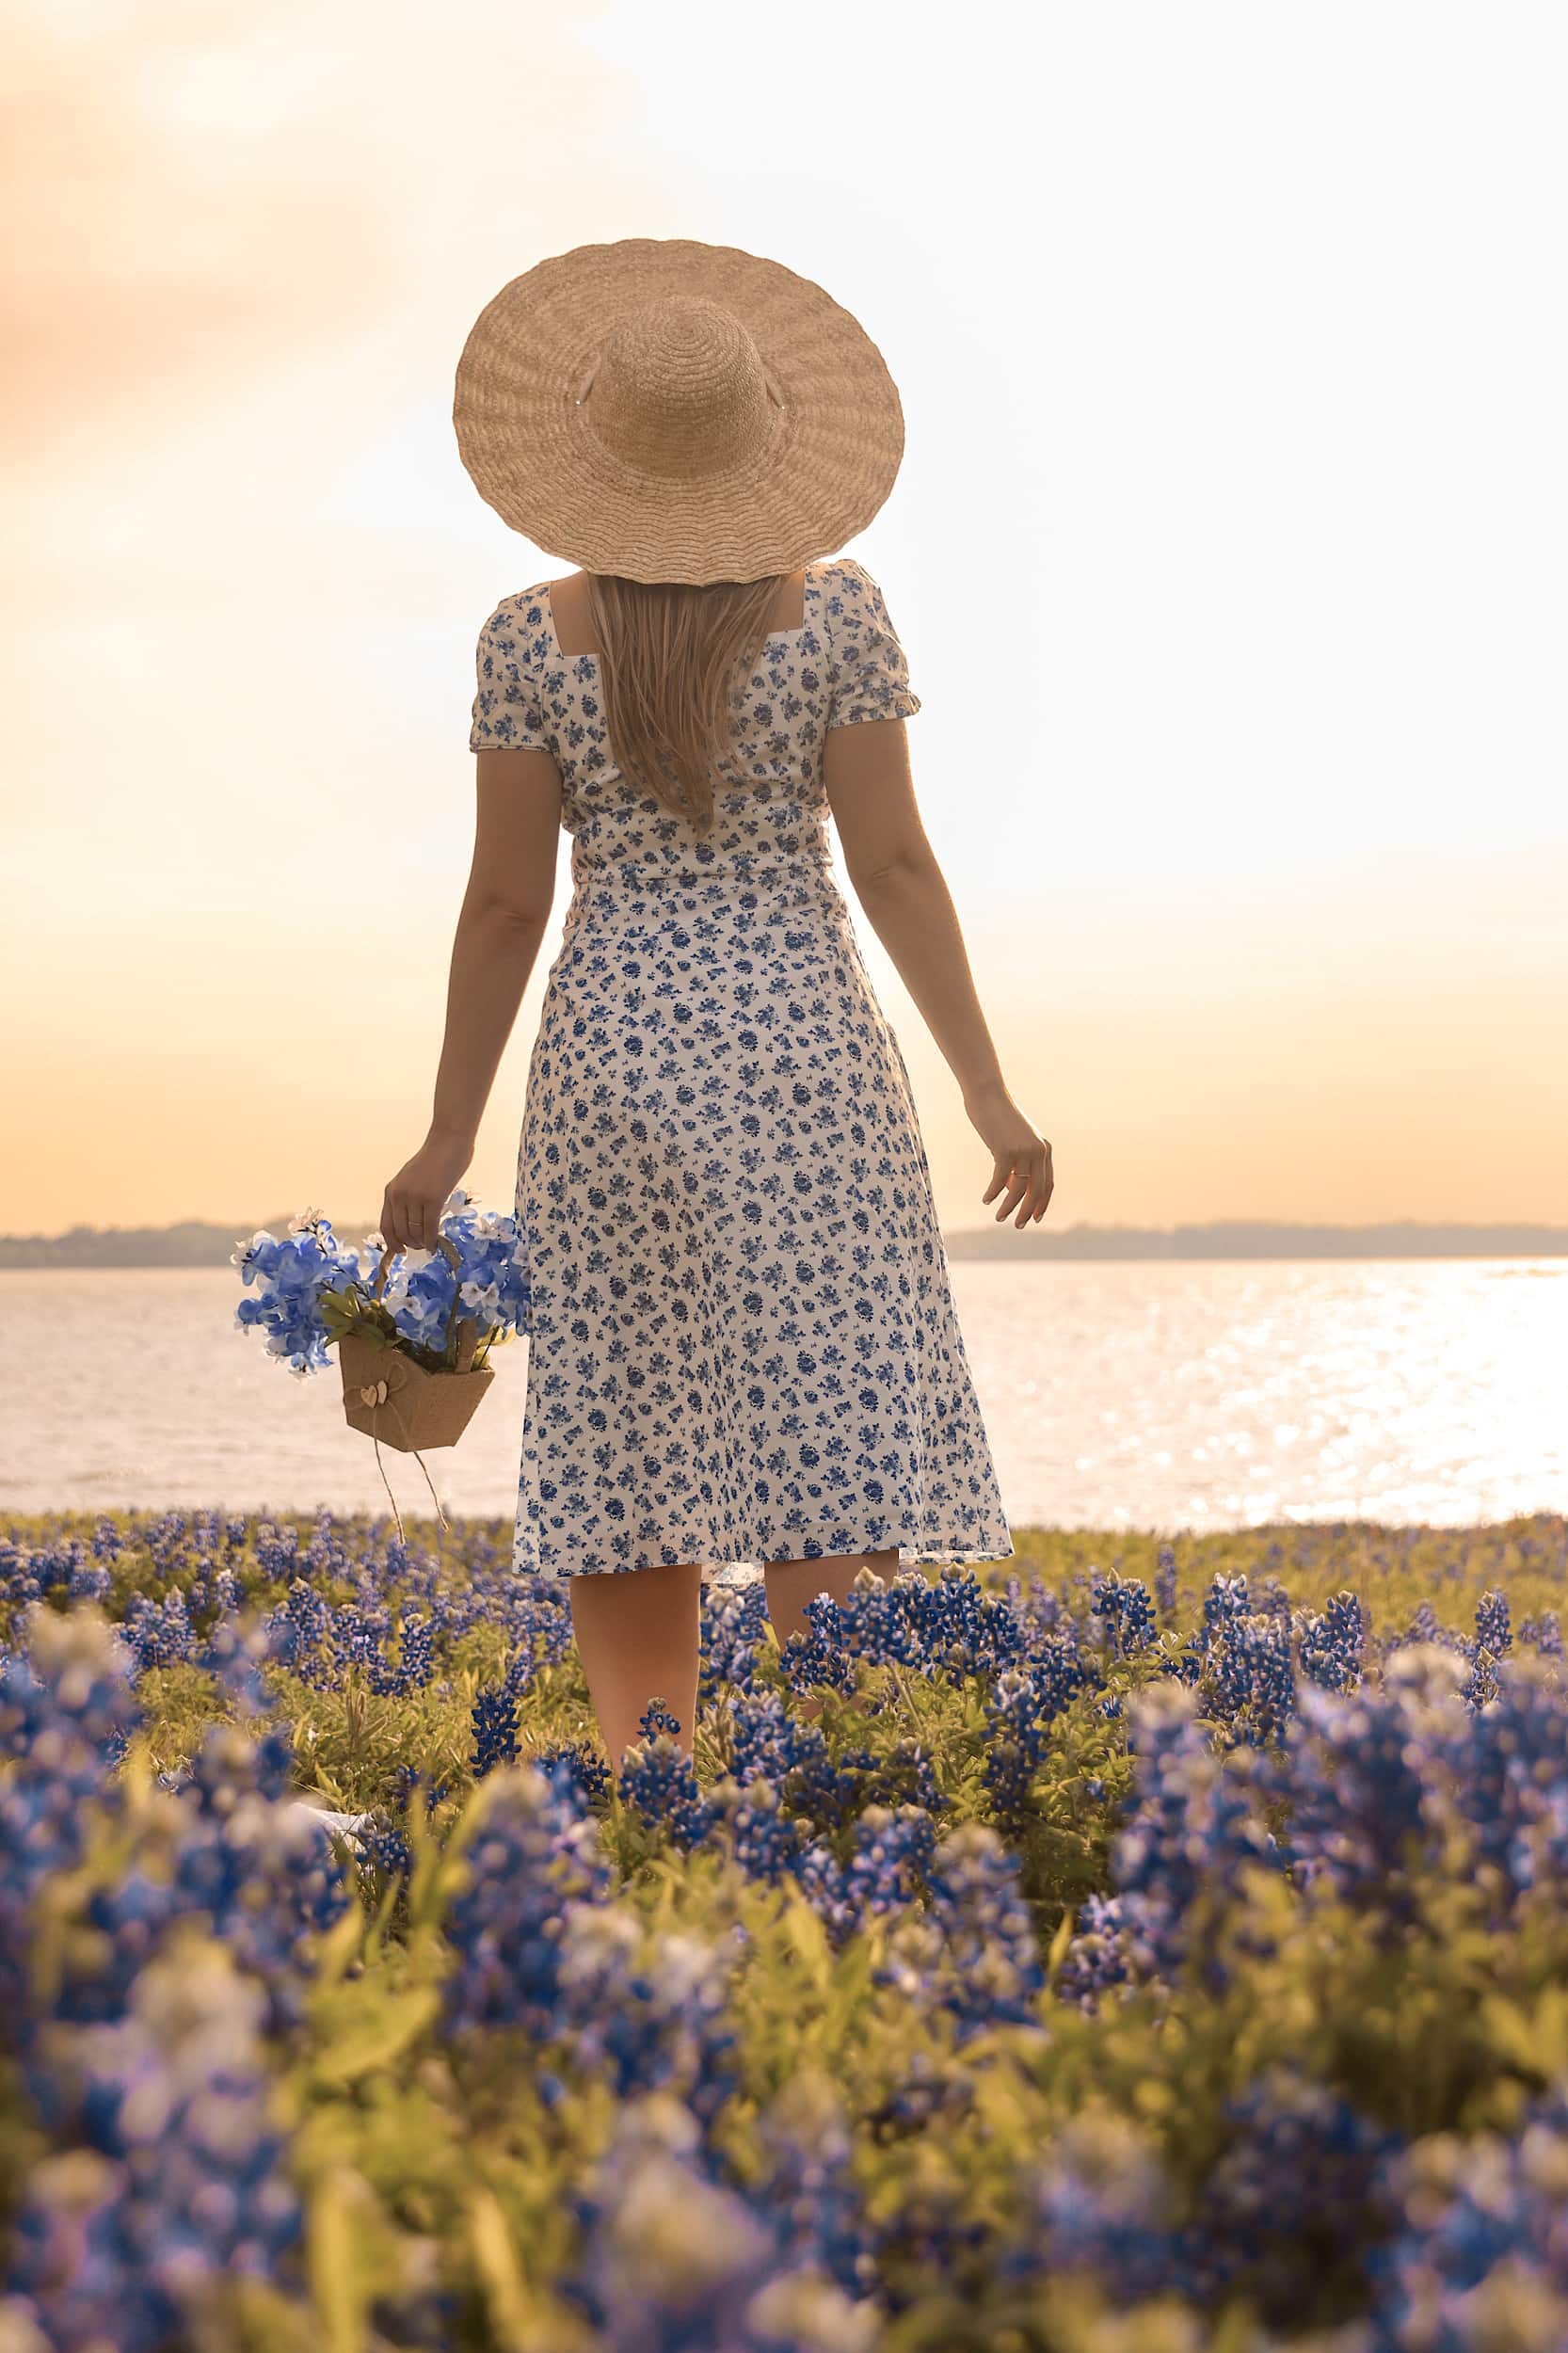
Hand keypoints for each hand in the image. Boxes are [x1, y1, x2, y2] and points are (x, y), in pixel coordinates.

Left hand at [379, 1128, 473, 1255]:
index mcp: (391, 1191)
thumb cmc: (434, 1159)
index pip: (386, 1225)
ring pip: (414, 1232)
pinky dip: (432, 1240)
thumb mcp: (410, 1179)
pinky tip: (435, 1245)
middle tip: (420, 1247)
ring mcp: (415, 1198)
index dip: (392, 1242)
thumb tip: (411, 1222)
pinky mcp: (432, 1199)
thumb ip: (407, 1198)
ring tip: (429, 1244)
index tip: (400, 1251)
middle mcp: (399, 1196)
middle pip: (400, 1232)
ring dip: (421, 1243)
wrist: (448, 1143)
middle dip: (410, 1244)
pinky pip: (429, 1228)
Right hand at [966, 1086, 1053, 1227]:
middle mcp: (1038, 1151)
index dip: (1042, 1204)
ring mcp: (1024, 1151)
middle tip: (1018, 1225)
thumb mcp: (1013, 1144)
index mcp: (1044, 1149)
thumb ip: (1018, 1165)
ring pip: (1019, 1190)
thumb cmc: (998, 1120)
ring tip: (999, 1217)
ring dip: (1009, 1207)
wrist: (988, 1096)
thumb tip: (1015, 1191)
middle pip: (1037, 1191)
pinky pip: (1000, 1181)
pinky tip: (986, 1199)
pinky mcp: (1006, 1151)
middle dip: (1027, 1211)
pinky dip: (993, 1193)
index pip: (1048, 1184)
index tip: (1034, 1218)